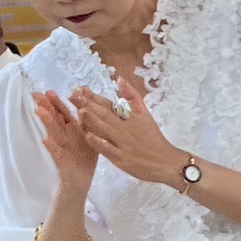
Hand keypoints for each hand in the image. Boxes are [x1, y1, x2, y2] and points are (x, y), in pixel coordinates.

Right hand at [33, 89, 99, 191]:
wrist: (80, 183)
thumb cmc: (84, 159)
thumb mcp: (90, 139)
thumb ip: (88, 123)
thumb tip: (90, 105)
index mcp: (73, 131)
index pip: (65, 113)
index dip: (58, 102)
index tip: (51, 90)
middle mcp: (66, 137)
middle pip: (56, 119)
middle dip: (48, 107)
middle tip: (38, 95)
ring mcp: (62, 149)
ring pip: (54, 133)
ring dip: (47, 122)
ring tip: (39, 110)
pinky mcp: (62, 162)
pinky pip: (57, 153)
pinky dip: (51, 146)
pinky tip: (45, 139)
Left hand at [69, 77, 186, 186]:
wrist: (167, 162)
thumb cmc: (154, 139)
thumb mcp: (145, 114)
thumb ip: (132, 97)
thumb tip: (119, 79)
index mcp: (129, 117)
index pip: (109, 105)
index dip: (94, 97)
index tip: (79, 89)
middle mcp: (125, 128)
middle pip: (104, 115)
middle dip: (87, 105)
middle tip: (73, 95)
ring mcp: (122, 144)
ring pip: (105, 130)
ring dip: (92, 120)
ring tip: (81, 111)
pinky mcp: (121, 159)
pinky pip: (108, 150)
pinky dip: (99, 143)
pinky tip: (89, 136)